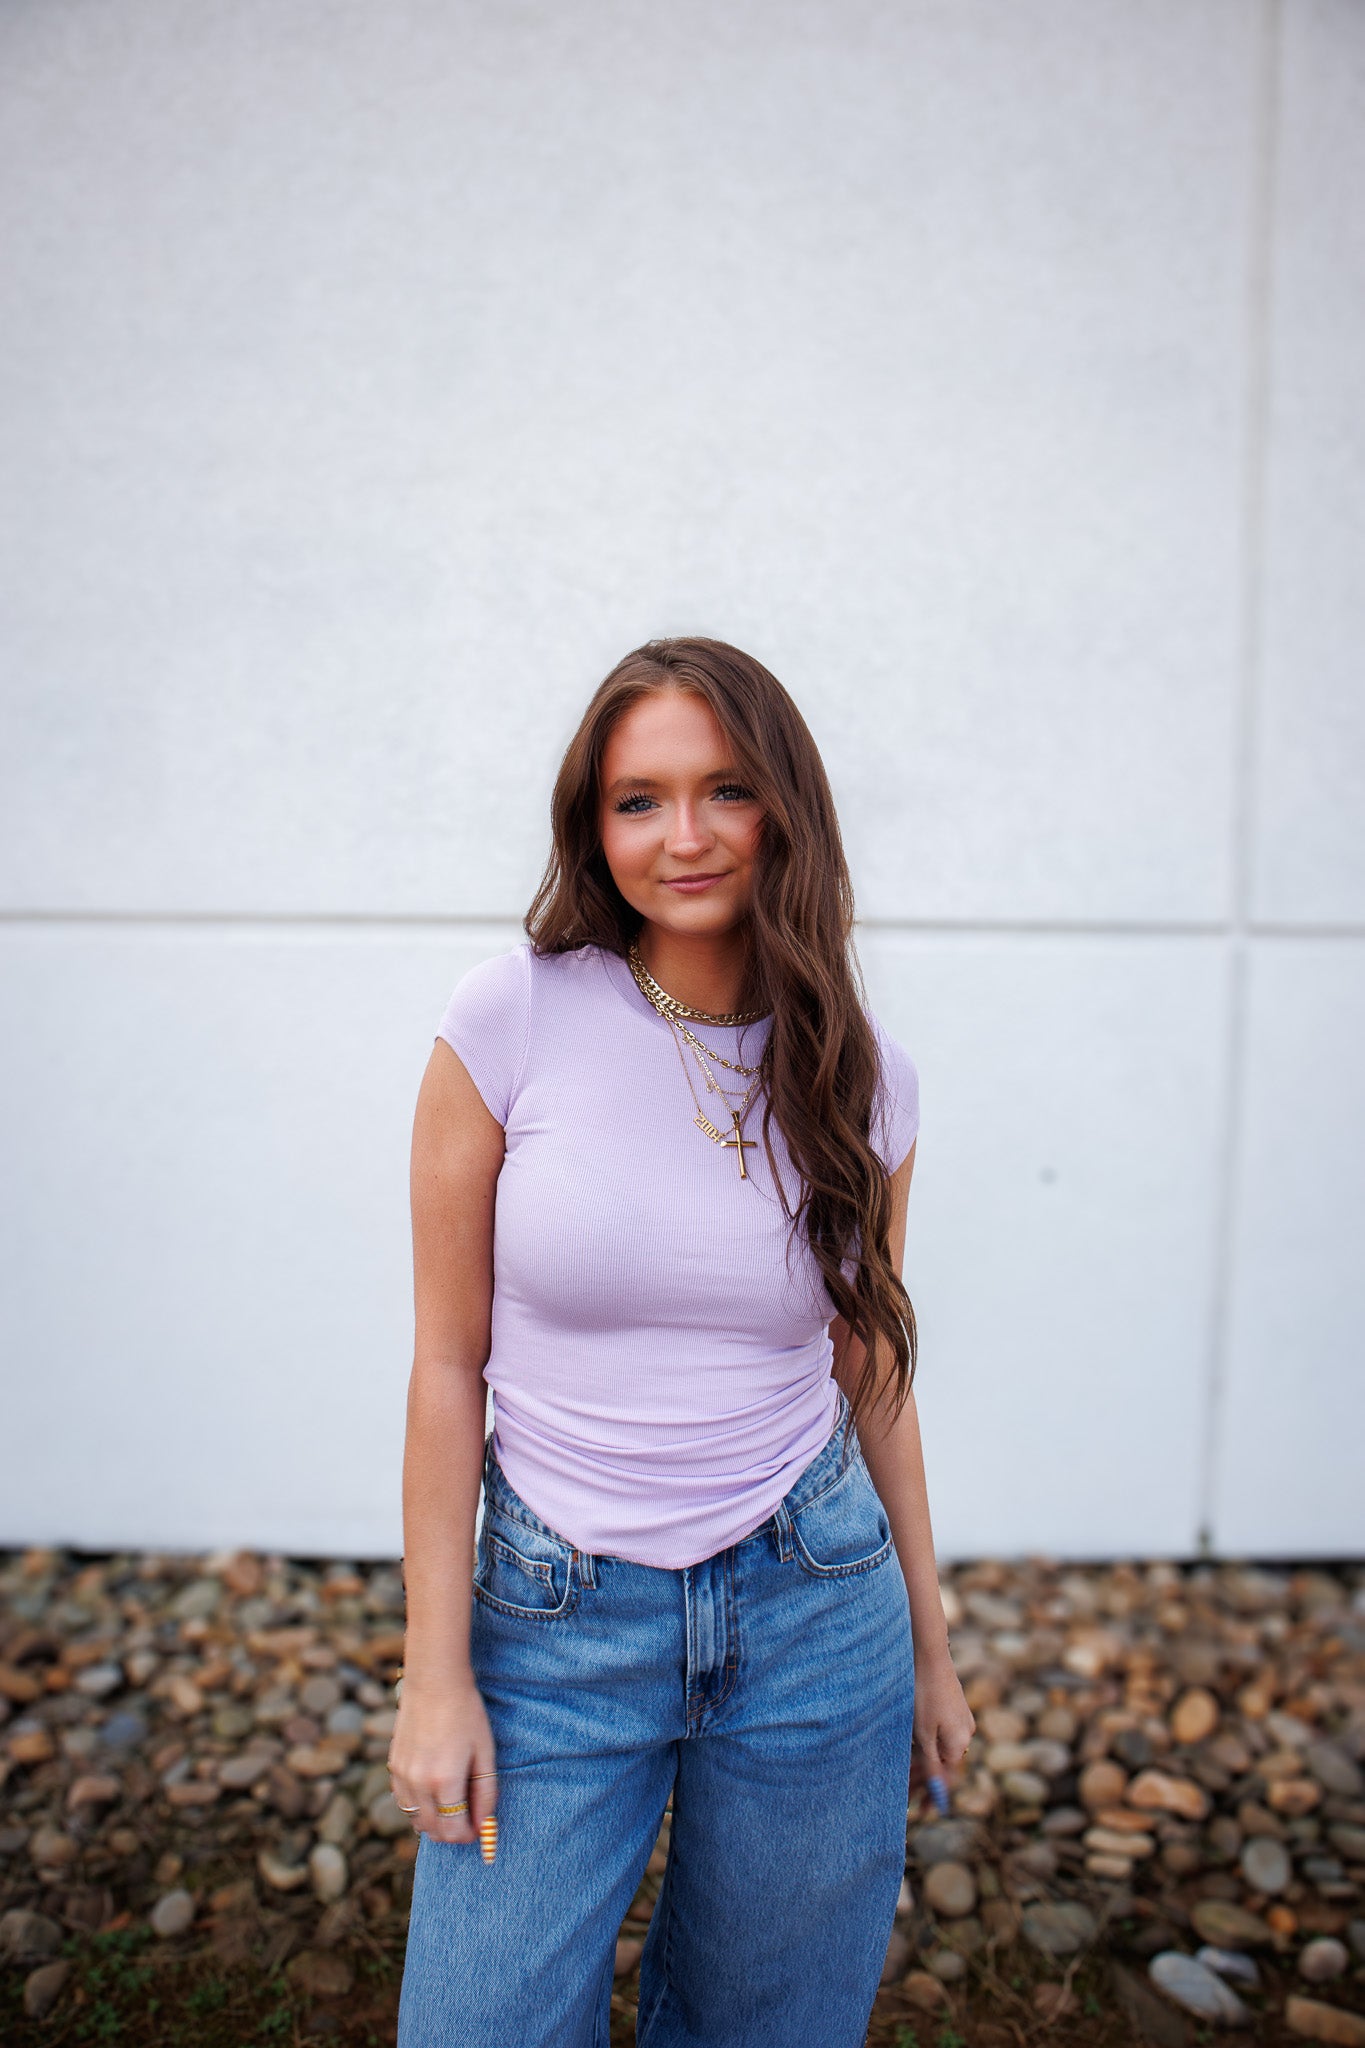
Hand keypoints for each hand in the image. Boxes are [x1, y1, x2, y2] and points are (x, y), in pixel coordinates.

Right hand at [387, 1672, 497, 1846]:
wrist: (434, 1681)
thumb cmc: (465, 1713)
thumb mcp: (484, 1752)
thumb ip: (485, 1792)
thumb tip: (484, 1825)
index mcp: (445, 1780)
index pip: (453, 1831)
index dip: (468, 1835)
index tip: (478, 1828)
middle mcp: (419, 1783)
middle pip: (433, 1830)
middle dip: (452, 1832)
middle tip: (468, 1819)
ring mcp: (402, 1775)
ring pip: (416, 1819)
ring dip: (434, 1821)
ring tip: (452, 1803)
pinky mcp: (394, 1766)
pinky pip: (403, 1801)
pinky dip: (418, 1805)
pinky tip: (434, 1790)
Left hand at [907, 1649, 974, 1805]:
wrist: (928, 1655)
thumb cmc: (922, 1694)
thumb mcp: (923, 1734)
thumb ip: (932, 1764)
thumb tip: (939, 1792)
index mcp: (959, 1743)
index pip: (947, 1779)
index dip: (931, 1795)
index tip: (919, 1811)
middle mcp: (966, 1733)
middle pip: (945, 1764)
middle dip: (924, 1780)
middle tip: (904, 1795)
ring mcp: (961, 1719)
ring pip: (941, 1748)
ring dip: (924, 1762)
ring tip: (904, 1773)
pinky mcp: (953, 1707)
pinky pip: (941, 1734)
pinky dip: (928, 1744)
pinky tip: (912, 1746)